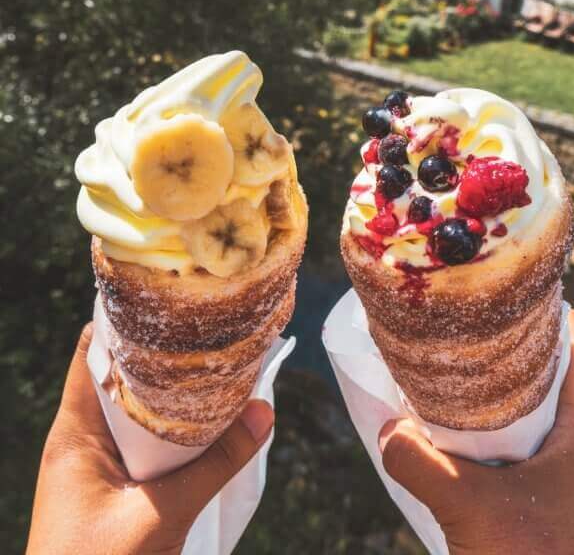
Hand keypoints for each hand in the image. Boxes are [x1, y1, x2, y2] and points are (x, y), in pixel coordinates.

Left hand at [26, 324, 273, 554]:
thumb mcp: (158, 517)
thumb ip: (212, 466)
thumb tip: (265, 412)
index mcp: (72, 432)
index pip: (90, 350)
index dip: (126, 317)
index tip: (170, 291)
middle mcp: (80, 438)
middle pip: (120, 374)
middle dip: (164, 351)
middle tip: (209, 320)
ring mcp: (95, 464)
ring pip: (137, 409)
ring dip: (173, 390)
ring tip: (218, 356)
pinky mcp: (113, 487)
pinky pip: (145, 443)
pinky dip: (175, 426)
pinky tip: (210, 415)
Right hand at [379, 310, 573, 554]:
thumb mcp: (470, 510)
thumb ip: (420, 462)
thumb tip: (385, 429)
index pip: (572, 334)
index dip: (532, 306)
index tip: (485, 290)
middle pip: (550, 366)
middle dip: (502, 348)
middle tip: (453, 328)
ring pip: (539, 406)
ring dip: (496, 392)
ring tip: (446, 373)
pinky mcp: (567, 496)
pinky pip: (534, 442)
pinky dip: (499, 430)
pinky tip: (458, 434)